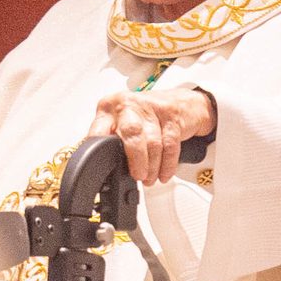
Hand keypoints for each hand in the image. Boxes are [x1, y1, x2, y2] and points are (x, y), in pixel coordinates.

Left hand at [87, 87, 215, 184]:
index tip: (104, 170)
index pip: (99, 131)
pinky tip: (163, 173)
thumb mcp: (120, 121)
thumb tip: (105, 167)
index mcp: (108, 108)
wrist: (181, 102)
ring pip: (153, 142)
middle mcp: (128, 104)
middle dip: (136, 159)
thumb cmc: (144, 115)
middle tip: (138, 176)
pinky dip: (167, 163)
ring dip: (152, 166)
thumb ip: (111, 139)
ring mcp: (151, 107)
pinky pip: (170, 144)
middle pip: (131, 133)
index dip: (99, 152)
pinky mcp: (172, 115)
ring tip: (150, 178)